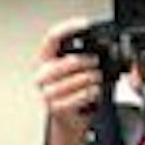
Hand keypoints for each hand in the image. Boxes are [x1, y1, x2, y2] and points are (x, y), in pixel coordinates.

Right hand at [34, 18, 104, 144]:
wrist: (68, 120)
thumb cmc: (72, 93)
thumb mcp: (76, 71)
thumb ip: (82, 56)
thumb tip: (101, 49)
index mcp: (45, 60)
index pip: (53, 37)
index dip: (69, 27)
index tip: (86, 24)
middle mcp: (43, 74)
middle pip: (70, 61)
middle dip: (89, 62)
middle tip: (96, 64)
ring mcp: (47, 91)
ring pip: (78, 79)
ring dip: (93, 79)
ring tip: (96, 80)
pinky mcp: (56, 107)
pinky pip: (80, 95)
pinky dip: (92, 93)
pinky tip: (93, 92)